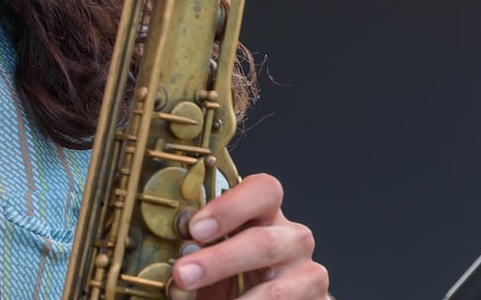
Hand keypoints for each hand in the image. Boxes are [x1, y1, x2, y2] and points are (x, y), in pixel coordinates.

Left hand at [170, 172, 328, 298]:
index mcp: (265, 213)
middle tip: (182, 274)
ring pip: (277, 290)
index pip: (264, 190)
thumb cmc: (230, 275)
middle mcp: (292, 239)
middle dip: (219, 261)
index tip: (195, 229)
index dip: (229, 207)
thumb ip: (195, 251)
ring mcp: (308, 275)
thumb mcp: (212, 255)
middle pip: (265, 243)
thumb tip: (172, 262)